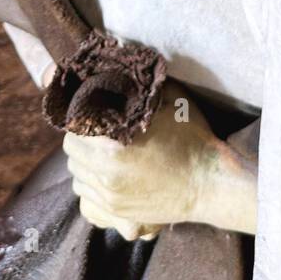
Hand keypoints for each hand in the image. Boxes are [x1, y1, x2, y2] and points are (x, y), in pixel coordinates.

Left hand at [63, 81, 257, 239]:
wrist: (209, 185)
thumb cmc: (192, 140)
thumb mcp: (172, 102)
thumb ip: (144, 87)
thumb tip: (126, 69)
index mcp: (114, 145)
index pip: (75, 127)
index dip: (81, 116)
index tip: (91, 111)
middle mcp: (105, 172)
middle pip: (71, 151)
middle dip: (80, 138)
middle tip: (95, 130)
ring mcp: (109, 195)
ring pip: (76, 175)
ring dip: (83, 161)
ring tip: (100, 153)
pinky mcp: (116, 210)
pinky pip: (86, 196)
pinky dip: (90, 182)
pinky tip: (106, 174)